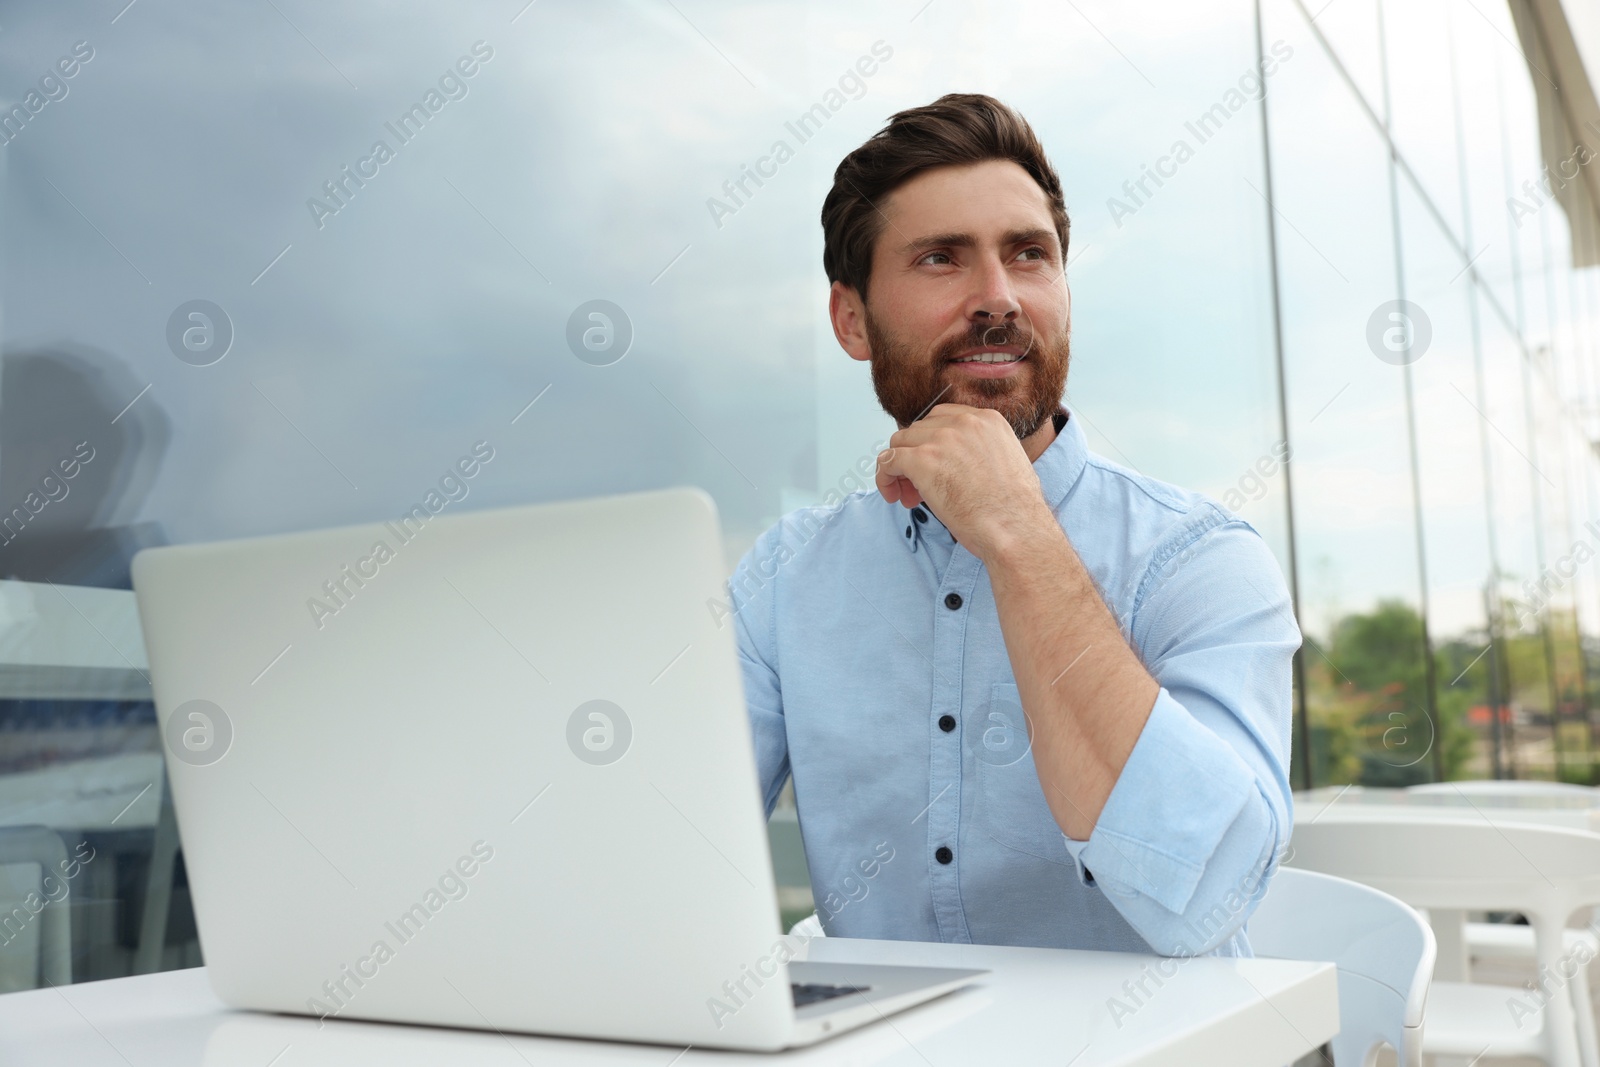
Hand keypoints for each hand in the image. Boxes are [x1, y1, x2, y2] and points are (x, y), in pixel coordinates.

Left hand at [874, 404, 1054, 561]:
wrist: (1016, 529)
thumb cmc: (1014, 511)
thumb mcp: (1007, 464)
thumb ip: (981, 452)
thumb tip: (956, 464)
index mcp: (988, 420)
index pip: (943, 419)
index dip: (932, 444)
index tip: (935, 467)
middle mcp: (964, 422)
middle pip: (919, 430)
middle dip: (915, 457)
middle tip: (919, 488)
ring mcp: (941, 439)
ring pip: (900, 442)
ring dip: (899, 468)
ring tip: (908, 496)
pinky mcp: (922, 460)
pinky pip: (888, 460)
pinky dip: (884, 477)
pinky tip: (893, 495)